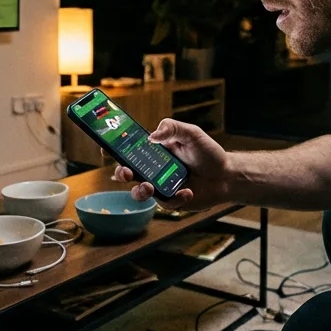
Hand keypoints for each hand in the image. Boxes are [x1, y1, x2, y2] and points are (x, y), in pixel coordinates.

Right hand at [110, 118, 231, 209]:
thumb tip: (152, 135)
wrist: (227, 176)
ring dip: (140, 191)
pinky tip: (187, 192)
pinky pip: (165, 203)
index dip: (113, 148)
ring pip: (139, 192)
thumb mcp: (192, 133)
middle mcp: (154, 169)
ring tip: (149, 187)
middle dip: (121, 173)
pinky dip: (175, 198)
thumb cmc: (208, 153)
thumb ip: (173, 128)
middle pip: (128, 173)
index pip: (129, 149)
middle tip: (125, 172)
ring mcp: (161, 186)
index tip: (103, 147)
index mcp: (155, 151)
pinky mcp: (171, 200)